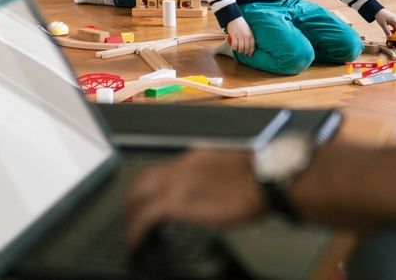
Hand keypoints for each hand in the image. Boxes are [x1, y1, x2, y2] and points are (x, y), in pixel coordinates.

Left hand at [126, 149, 265, 246]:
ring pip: (139, 194)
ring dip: (131, 212)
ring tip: (131, 228)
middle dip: (132, 197)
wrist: (265, 178)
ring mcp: (178, 183)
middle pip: (143, 178)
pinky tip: (136, 240)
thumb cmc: (258, 176)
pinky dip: (136, 228)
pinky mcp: (177, 202)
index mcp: (196, 156)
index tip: (149, 197)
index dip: (150, 185)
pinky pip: (146, 216)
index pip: (162, 168)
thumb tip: (211, 184)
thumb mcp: (231, 166)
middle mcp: (182, 166)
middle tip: (130, 214)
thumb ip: (213, 172)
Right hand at [227, 18, 254, 54]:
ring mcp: (240, 37)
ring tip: (239, 50)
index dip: (251, 52)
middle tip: (243, 53)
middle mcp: (246, 37)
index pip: (252, 46)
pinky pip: (235, 46)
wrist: (235, 19)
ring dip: (240, 51)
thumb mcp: (248, 30)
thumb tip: (249, 45)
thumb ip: (249, 37)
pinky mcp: (234, 37)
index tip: (250, 55)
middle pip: (246, 48)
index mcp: (250, 35)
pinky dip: (234, 48)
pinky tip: (234, 48)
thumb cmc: (242, 25)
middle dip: (245, 52)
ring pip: (240, 48)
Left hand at [374, 9, 395, 36]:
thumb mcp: (383, 25)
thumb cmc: (380, 17)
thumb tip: (390, 37)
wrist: (378, 11)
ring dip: (395, 31)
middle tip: (393, 38)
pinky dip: (394, 29)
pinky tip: (390, 31)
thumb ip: (386, 31)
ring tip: (390, 34)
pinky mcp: (395, 20)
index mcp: (395, 20)